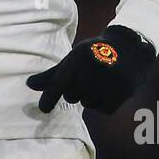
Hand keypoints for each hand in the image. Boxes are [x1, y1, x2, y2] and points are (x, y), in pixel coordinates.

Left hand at [26, 25, 154, 114]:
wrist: (130, 49)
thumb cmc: (94, 54)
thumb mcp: (73, 59)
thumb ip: (52, 75)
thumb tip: (29, 84)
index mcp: (78, 58)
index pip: (59, 83)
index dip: (49, 98)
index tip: (43, 109)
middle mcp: (94, 69)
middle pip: (72, 96)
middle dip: (75, 91)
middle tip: (85, 78)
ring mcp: (110, 81)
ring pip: (88, 104)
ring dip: (89, 98)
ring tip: (98, 82)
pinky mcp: (123, 92)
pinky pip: (104, 109)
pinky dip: (104, 103)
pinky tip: (109, 89)